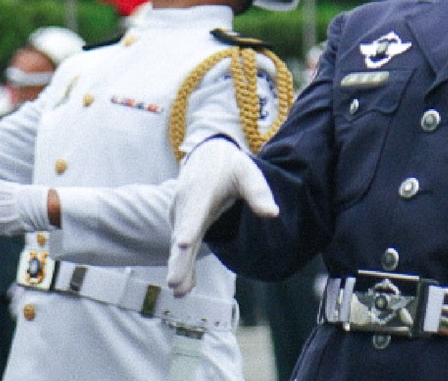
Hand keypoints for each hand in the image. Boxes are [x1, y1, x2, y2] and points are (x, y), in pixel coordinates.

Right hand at [168, 137, 275, 296]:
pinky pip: (181, 247)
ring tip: (180, 291)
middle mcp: (186, 206)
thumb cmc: (229, 166)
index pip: (194, 211)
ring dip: (179, 267)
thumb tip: (273, 214)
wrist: (205, 156)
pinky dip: (182, 264)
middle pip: (181, 235)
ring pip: (178, 245)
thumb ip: (258, 192)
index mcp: (201, 190)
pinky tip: (185, 287)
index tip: (182, 242)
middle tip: (174, 282)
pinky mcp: (182, 225)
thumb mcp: (247, 172)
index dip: (188, 227)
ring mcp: (181, 217)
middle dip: (178, 259)